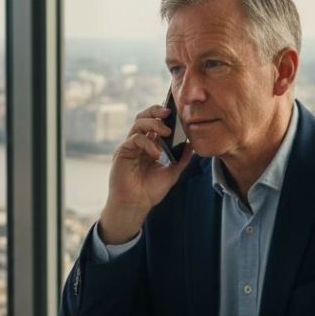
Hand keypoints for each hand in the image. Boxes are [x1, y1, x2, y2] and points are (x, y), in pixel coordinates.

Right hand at [98, 105, 193, 244]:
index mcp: (149, 146)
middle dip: (156, 110)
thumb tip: (192, 145)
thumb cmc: (150, 191)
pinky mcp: (122, 151)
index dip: (164, 115)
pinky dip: (148, 143)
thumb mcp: (172, 173)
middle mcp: (138, 143)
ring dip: (154, 124)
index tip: (176, 111)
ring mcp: (130, 146)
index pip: (155, 123)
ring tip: (167, 132)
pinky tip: (156, 153)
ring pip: (139, 123)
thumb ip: (181, 159)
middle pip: (144, 117)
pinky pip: (135, 138)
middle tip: (169, 112)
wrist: (136, 204)